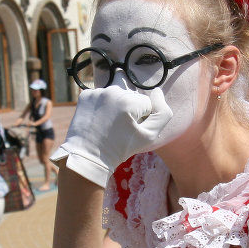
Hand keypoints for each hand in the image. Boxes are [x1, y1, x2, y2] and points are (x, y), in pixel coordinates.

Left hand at [51, 85, 171, 186]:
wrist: (89, 156)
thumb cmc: (121, 148)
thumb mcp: (149, 135)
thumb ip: (162, 113)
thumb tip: (158, 91)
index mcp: (130, 101)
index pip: (147, 103)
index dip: (143, 118)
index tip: (131, 130)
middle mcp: (113, 91)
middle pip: (132, 96)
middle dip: (129, 110)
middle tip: (120, 128)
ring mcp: (97, 92)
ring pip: (117, 95)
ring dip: (116, 106)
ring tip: (109, 123)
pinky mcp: (86, 95)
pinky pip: (102, 95)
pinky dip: (102, 105)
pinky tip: (99, 119)